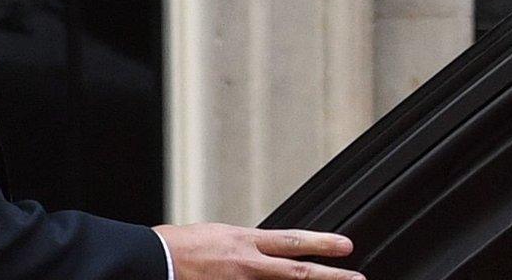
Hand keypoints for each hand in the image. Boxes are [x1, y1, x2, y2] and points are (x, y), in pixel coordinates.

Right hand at [154, 223, 362, 279]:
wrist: (153, 260)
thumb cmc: (177, 246)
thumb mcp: (217, 235)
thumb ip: (244, 246)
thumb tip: (263, 251)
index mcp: (243, 240)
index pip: (291, 241)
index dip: (321, 243)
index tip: (345, 246)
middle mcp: (247, 264)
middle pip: (298, 272)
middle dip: (331, 276)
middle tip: (358, 278)